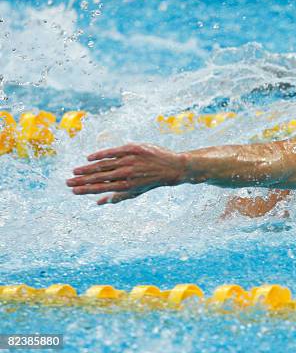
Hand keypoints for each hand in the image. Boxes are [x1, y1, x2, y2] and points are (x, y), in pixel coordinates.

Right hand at [66, 143, 187, 204]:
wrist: (172, 167)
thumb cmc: (151, 181)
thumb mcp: (136, 192)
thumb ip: (117, 197)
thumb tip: (98, 203)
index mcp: (127, 186)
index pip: (101, 188)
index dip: (86, 190)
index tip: (73, 190)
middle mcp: (127, 173)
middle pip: (99, 177)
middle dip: (81, 180)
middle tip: (67, 182)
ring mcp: (130, 160)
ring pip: (103, 165)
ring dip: (87, 169)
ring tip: (74, 171)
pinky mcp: (133, 149)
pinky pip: (113, 151)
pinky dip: (100, 155)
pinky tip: (89, 158)